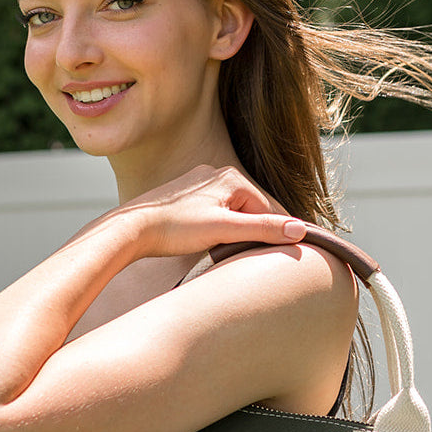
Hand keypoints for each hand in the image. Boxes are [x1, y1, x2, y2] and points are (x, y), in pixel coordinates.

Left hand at [122, 165, 306, 258]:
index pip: (268, 208)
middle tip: (267, 258)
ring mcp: (201, 185)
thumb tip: (299, 231)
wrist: (132, 229)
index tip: (290, 253)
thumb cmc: (175, 228)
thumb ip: (262, 229)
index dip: (278, 232)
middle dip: (258, 232)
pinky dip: (223, 229)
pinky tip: (217, 244)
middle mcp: (217, 174)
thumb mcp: (223, 230)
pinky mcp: (187, 198)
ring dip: (239, 232)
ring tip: (238, 253)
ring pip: (233, 212)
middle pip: (251, 209)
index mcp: (232, 177)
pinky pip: (217, 213)